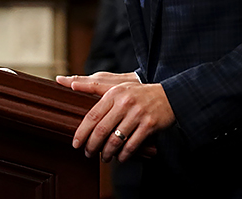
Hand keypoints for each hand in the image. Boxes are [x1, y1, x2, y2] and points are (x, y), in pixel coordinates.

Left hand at [56, 72, 174, 162]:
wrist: (170, 95)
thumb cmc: (140, 94)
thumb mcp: (119, 88)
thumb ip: (95, 88)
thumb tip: (71, 84)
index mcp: (114, 94)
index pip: (92, 116)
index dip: (81, 133)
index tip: (76, 144)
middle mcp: (125, 103)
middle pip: (101, 131)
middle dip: (92, 146)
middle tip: (88, 154)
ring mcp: (137, 114)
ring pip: (115, 141)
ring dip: (107, 153)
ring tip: (104, 158)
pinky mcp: (149, 125)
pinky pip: (131, 146)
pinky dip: (123, 155)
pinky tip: (120, 157)